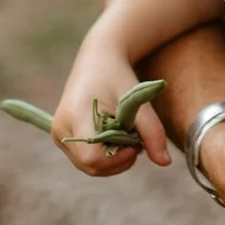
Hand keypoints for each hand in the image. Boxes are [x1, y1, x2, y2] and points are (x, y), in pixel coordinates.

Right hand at [51, 24, 169, 177]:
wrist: (98, 58)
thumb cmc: (118, 76)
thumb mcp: (137, 101)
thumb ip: (152, 132)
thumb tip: (165, 163)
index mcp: (74, 117)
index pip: (92, 158)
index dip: (118, 159)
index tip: (136, 145)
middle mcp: (60, 129)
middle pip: (91, 166)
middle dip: (118, 161)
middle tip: (135, 140)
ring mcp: (58, 134)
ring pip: (88, 166)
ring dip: (112, 159)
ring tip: (126, 135)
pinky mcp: (62, 136)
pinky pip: (84, 158)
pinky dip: (104, 155)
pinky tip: (116, 136)